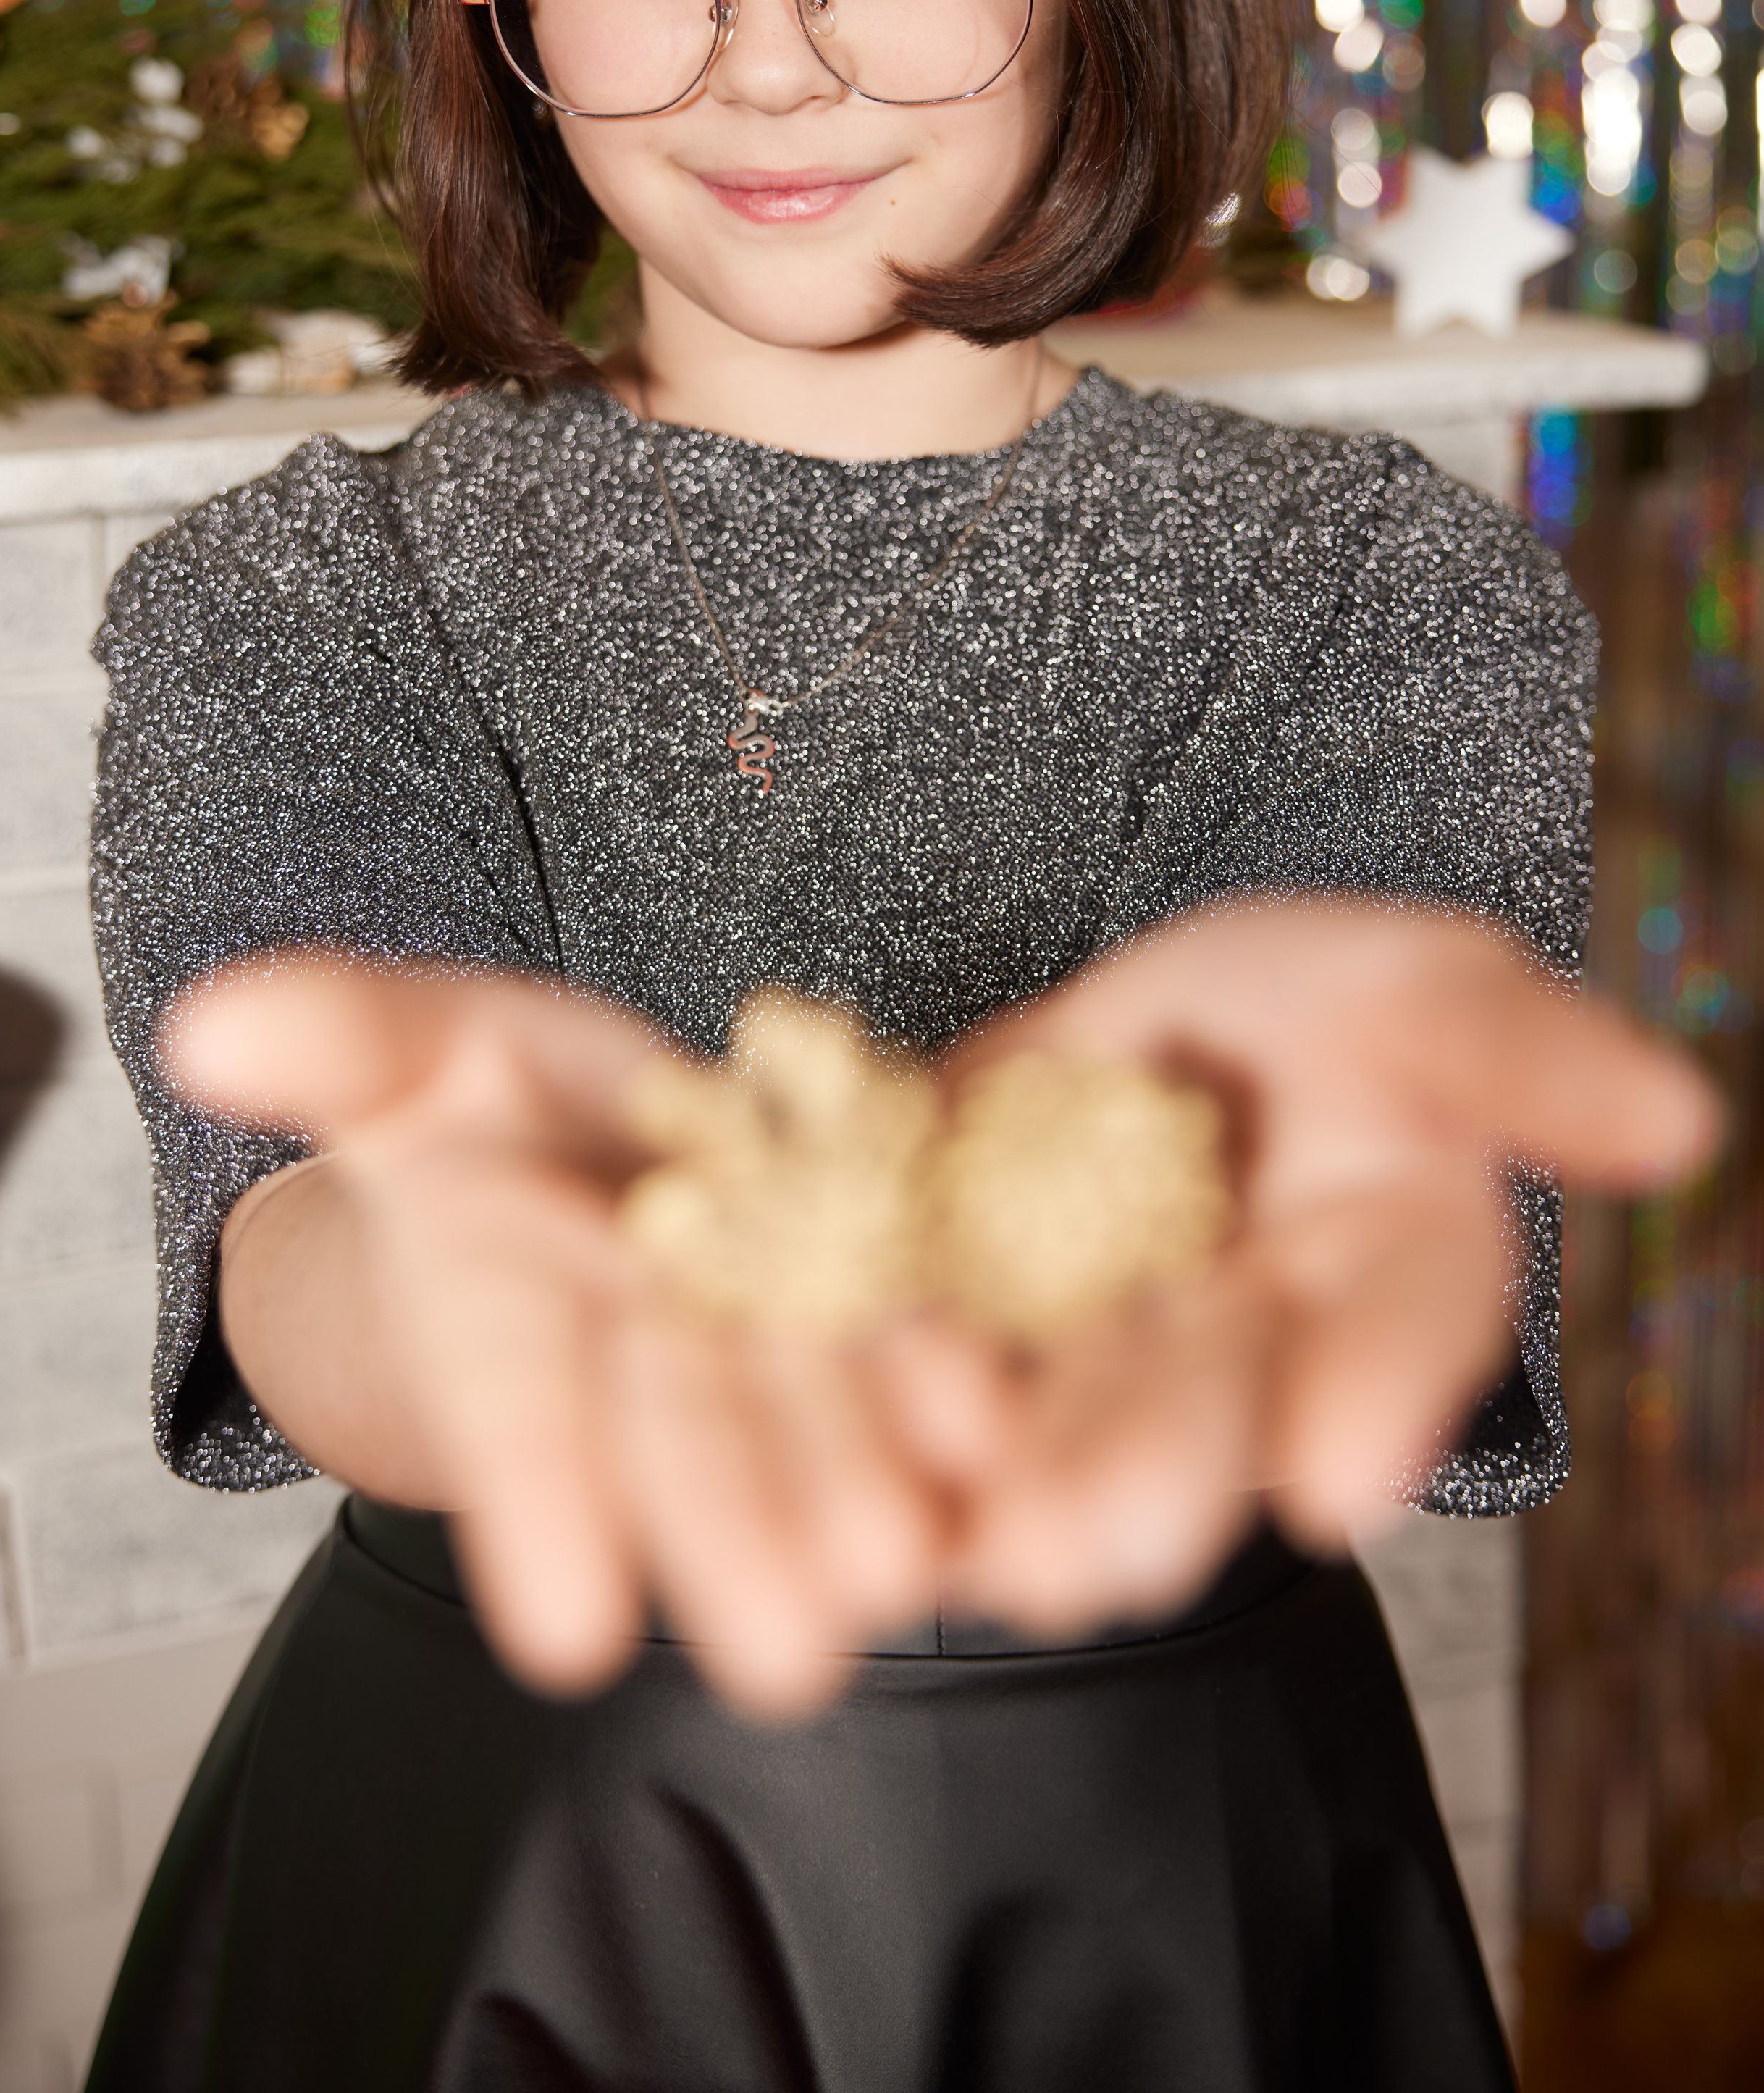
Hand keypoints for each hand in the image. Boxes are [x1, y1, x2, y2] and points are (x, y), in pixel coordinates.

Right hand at [168, 958, 967, 1717]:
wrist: (614, 1131)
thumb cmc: (487, 1107)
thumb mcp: (413, 1052)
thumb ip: (337, 1039)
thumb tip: (204, 1024)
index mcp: (508, 1322)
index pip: (516, 1421)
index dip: (542, 1513)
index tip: (566, 1632)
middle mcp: (640, 1361)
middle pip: (687, 1451)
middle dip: (735, 1541)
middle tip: (792, 1654)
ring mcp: (765, 1341)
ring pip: (812, 1426)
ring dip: (859, 1497)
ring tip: (903, 1567)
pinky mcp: (873, 1301)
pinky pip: (914, 1350)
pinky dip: (949, 1396)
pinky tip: (991, 1430)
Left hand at [936, 899, 1720, 1634]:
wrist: (1138, 1036)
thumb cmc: (1305, 1013)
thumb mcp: (1412, 985)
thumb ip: (1521, 1052)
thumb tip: (1682, 1121)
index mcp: (1387, 1277)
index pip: (1400, 1339)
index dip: (1370, 1408)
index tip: (1335, 1485)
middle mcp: (1252, 1361)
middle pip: (1208, 1420)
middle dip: (1151, 1478)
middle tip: (1102, 1541)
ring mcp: (1106, 1379)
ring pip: (1056, 1443)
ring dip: (1011, 1491)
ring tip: (973, 1530)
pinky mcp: (967, 1368)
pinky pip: (917, 1409)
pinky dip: (878, 1436)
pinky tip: (846, 1469)